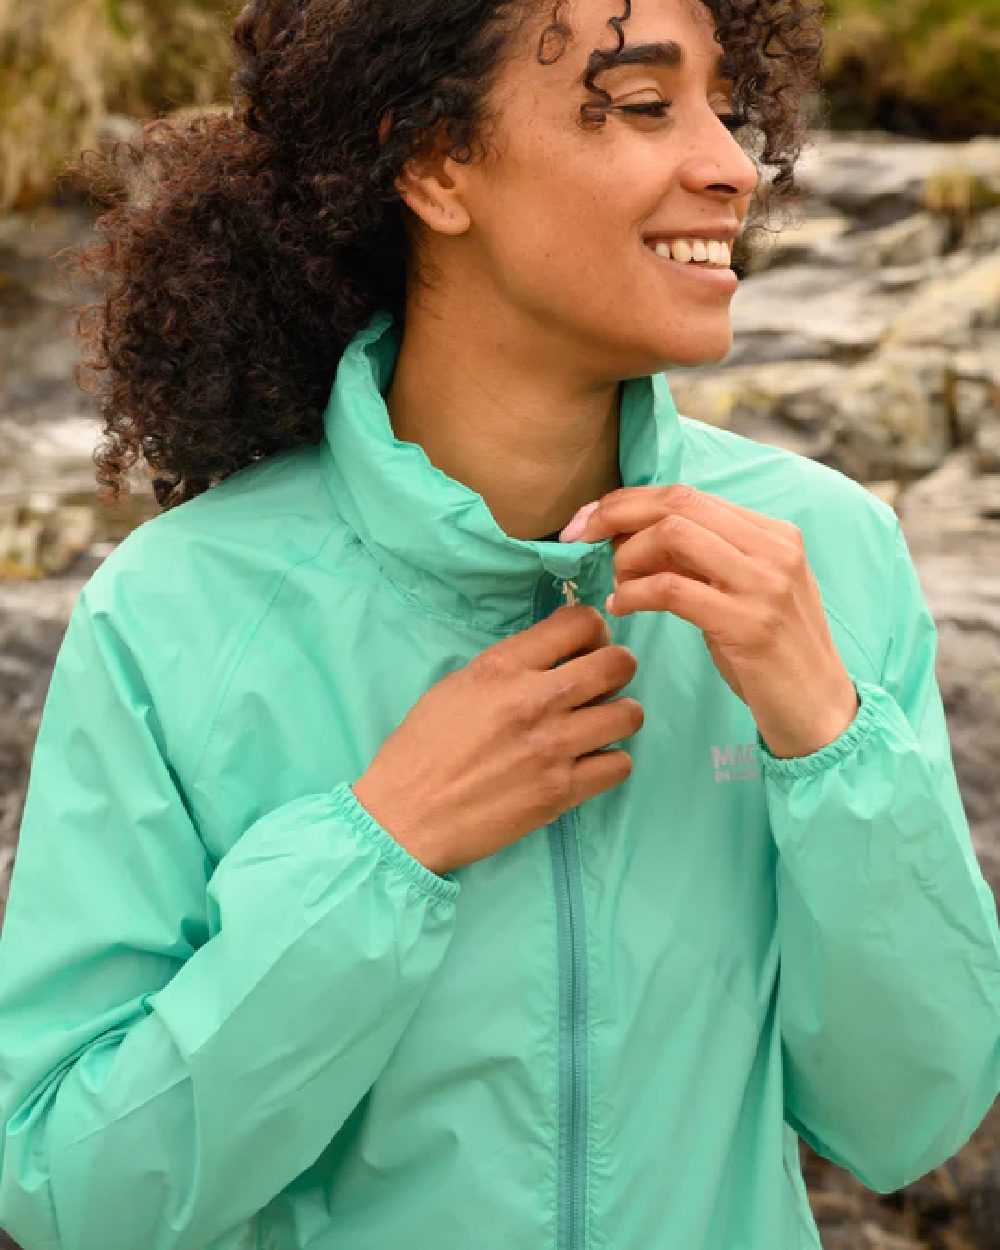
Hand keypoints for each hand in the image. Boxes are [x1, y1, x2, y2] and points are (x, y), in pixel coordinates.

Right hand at [352, 606, 642, 875]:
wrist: (406, 816)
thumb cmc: (421, 749)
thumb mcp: (456, 686)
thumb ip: (508, 667)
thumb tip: (554, 657)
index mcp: (503, 667)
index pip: (580, 622)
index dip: (594, 630)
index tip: (587, 646)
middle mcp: (535, 700)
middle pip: (617, 664)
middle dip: (619, 668)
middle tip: (605, 683)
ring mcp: (553, 748)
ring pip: (629, 715)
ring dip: (619, 716)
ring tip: (599, 725)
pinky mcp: (561, 792)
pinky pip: (619, 765)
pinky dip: (610, 763)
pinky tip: (589, 763)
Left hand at [561, 485, 859, 759]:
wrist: (819, 713)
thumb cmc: (770, 656)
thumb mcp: (741, 593)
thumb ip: (700, 560)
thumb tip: (629, 534)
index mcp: (773, 533)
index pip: (688, 494)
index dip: (629, 501)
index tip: (589, 518)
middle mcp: (773, 549)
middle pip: (677, 504)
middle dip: (616, 515)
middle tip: (578, 537)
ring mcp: (765, 585)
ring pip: (674, 536)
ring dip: (628, 556)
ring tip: (616, 584)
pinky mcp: (750, 625)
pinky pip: (673, 590)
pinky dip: (636, 594)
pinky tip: (622, 608)